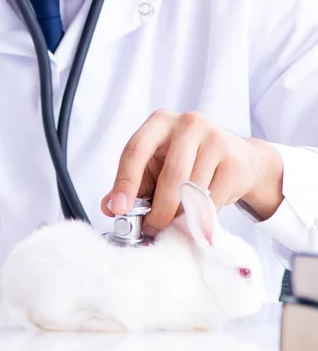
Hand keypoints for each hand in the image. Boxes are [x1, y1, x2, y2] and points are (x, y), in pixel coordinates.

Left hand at [101, 110, 284, 234]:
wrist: (240, 159)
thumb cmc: (188, 162)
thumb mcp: (155, 166)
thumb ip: (132, 185)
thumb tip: (109, 207)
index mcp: (159, 122)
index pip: (135, 150)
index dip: (125, 182)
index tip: (119, 208)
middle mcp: (187, 123)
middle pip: (169, 176)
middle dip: (159, 210)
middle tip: (152, 228)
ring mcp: (214, 139)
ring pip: (191, 190)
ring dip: (180, 214)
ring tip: (175, 220)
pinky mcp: (234, 161)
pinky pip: (212, 199)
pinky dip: (202, 214)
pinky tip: (199, 213)